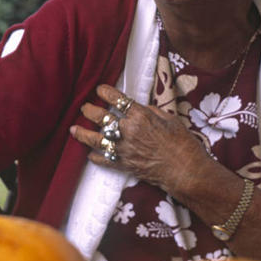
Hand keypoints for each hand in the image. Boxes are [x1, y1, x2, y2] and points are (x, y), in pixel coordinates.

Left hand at [70, 84, 209, 194]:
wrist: (186, 171)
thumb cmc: (183, 144)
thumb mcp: (171, 119)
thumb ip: (152, 112)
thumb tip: (140, 109)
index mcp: (140, 116)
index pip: (117, 100)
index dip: (106, 92)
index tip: (100, 89)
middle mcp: (128, 131)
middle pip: (101, 117)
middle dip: (90, 110)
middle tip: (85, 108)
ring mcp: (124, 149)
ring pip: (95, 139)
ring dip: (82, 133)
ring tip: (74, 129)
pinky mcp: (124, 165)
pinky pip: (104, 160)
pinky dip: (95, 157)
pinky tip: (90, 154)